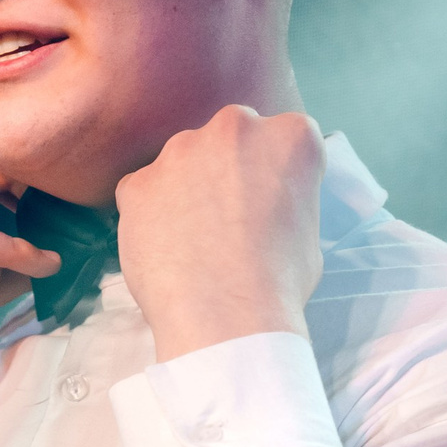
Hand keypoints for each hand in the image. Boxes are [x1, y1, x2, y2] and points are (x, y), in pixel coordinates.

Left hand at [115, 106, 324, 361]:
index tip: (269, 203)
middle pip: (230, 138)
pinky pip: (143, 191)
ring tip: (194, 240)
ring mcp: (180, 151)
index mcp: (291, 136)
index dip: (274, 175)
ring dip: (187, 187)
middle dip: (229, 168)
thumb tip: (263, 203)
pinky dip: (150, 213)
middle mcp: (235, 128)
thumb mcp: (308, 230)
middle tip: (230, 217)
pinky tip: (165, 249)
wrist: (225, 318)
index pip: (284, 138)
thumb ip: (283, 197)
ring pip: (182, 161)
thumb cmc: (279, 284)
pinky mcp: (138, 181)